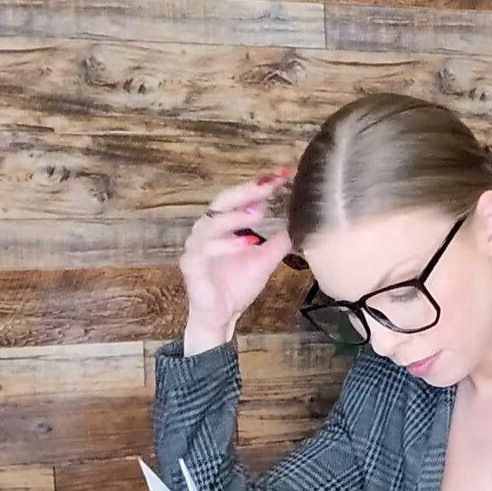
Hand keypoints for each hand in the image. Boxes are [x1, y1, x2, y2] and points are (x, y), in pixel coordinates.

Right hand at [180, 169, 295, 353]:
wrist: (221, 314)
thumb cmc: (237, 284)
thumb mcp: (265, 261)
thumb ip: (279, 243)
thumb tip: (300, 226)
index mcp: (222, 224)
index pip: (240, 198)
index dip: (260, 186)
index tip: (283, 175)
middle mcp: (206, 229)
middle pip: (223, 202)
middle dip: (247, 191)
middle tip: (270, 184)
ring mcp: (196, 246)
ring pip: (212, 223)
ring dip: (236, 217)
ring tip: (259, 213)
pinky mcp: (191, 264)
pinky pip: (205, 251)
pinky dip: (226, 246)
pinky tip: (247, 244)